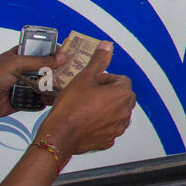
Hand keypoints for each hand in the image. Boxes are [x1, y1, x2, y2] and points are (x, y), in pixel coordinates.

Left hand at [0, 46, 67, 120]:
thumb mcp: (15, 64)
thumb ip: (38, 61)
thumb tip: (60, 57)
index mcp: (22, 56)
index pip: (44, 50)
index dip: (56, 51)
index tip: (70, 55)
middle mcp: (26, 69)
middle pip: (49, 68)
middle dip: (59, 71)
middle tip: (71, 74)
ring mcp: (26, 84)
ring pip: (46, 85)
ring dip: (53, 87)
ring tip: (59, 89)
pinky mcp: (25, 99)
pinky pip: (40, 100)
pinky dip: (46, 100)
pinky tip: (48, 100)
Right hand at [35, 42, 136, 160]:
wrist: (60, 134)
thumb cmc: (72, 107)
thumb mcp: (84, 78)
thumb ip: (98, 61)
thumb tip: (107, 46)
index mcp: (123, 94)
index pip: (122, 80)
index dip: (106, 79)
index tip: (93, 82)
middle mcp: (125, 112)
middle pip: (121, 96)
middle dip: (108, 93)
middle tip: (89, 93)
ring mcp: (118, 127)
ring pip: (116, 112)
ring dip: (106, 108)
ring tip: (86, 106)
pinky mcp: (109, 139)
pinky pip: (109, 127)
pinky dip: (101, 123)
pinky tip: (86, 120)